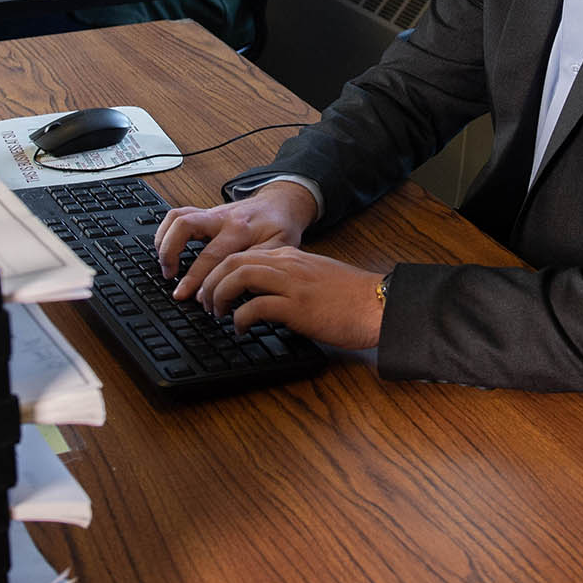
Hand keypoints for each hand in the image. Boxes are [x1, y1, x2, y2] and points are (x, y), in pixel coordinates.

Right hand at [155, 181, 316, 300]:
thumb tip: (234, 286)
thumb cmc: (281, 227)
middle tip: (173, 284)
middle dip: (171, 257)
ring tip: (165, 268)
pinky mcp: (205, 212)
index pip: (212, 256)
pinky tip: (164, 250)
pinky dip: (165, 231)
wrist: (282, 203)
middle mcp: (222, 218)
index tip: (197, 300)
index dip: (200, 280)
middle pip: (185, 228)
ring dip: (164, 242)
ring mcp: (211, 213)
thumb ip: (258, 264)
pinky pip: (177, 215)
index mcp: (241, 229)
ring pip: (177, 217)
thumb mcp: (281, 248)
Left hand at [197, 245, 385, 350]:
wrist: (379, 304)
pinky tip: (239, 329)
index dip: (220, 271)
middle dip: (211, 280)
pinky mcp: (297, 306)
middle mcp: (288, 264)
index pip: (244, 253)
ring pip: (239, 275)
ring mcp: (292, 283)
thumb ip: (291, 279)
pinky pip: (256, 306)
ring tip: (216, 314)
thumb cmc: (353, 297)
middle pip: (233, 260)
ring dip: (219, 295)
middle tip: (204, 302)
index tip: (212, 288)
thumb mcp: (317, 278)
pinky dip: (240, 317)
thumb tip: (266, 295)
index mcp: (292, 256)